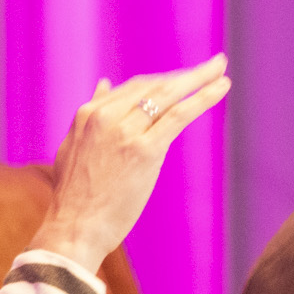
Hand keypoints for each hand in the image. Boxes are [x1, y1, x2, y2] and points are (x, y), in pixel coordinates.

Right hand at [34, 57, 230, 270]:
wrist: (73, 228)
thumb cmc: (74, 198)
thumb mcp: (72, 147)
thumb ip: (91, 116)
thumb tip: (104, 84)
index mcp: (87, 114)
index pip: (132, 88)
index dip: (161, 82)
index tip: (182, 81)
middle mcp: (105, 116)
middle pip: (153, 86)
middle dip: (185, 74)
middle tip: (212, 65)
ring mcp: (125, 131)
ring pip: (168, 94)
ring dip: (200, 78)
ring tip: (221, 68)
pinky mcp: (145, 150)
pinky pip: (179, 114)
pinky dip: (203, 97)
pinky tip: (221, 87)